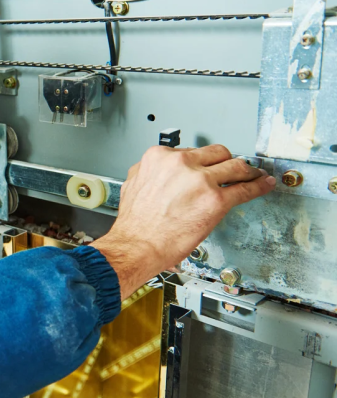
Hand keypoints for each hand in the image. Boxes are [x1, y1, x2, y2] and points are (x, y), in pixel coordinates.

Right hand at [92, 145, 274, 299]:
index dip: (203, 162)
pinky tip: (264, 184)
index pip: (191, 151)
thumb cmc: (134, 223)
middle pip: (217, 153)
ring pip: (235, 166)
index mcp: (159, 157)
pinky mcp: (216, 200)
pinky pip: (244, 189)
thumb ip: (151, 173)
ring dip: (248, 170)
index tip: (209, 167)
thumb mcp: (134, 184)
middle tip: (233, 169)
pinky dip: (258, 186)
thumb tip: (161, 173)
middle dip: (226, 161)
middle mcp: (181, 164)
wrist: (137, 245)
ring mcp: (200, 181)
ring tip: (254, 175)